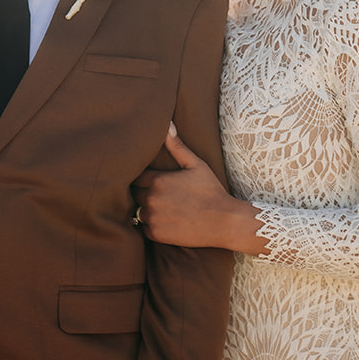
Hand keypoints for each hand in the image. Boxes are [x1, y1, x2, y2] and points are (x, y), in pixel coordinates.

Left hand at [135, 130, 261, 250]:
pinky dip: (151, 225)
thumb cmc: (211, 190)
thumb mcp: (196, 165)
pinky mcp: (156, 234)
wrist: (224, 221)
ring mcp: (153, 217)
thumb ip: (177, 146)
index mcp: (158, 180)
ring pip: (138, 210)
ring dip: (145, 209)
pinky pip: (143, 228)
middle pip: (134, 194)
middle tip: (158, 194)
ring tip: (162, 208)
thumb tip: (167, 125)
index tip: (152, 180)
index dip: (143, 178)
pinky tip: (165, 220)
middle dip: (143, 193)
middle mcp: (151, 199)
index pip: (136, 177)